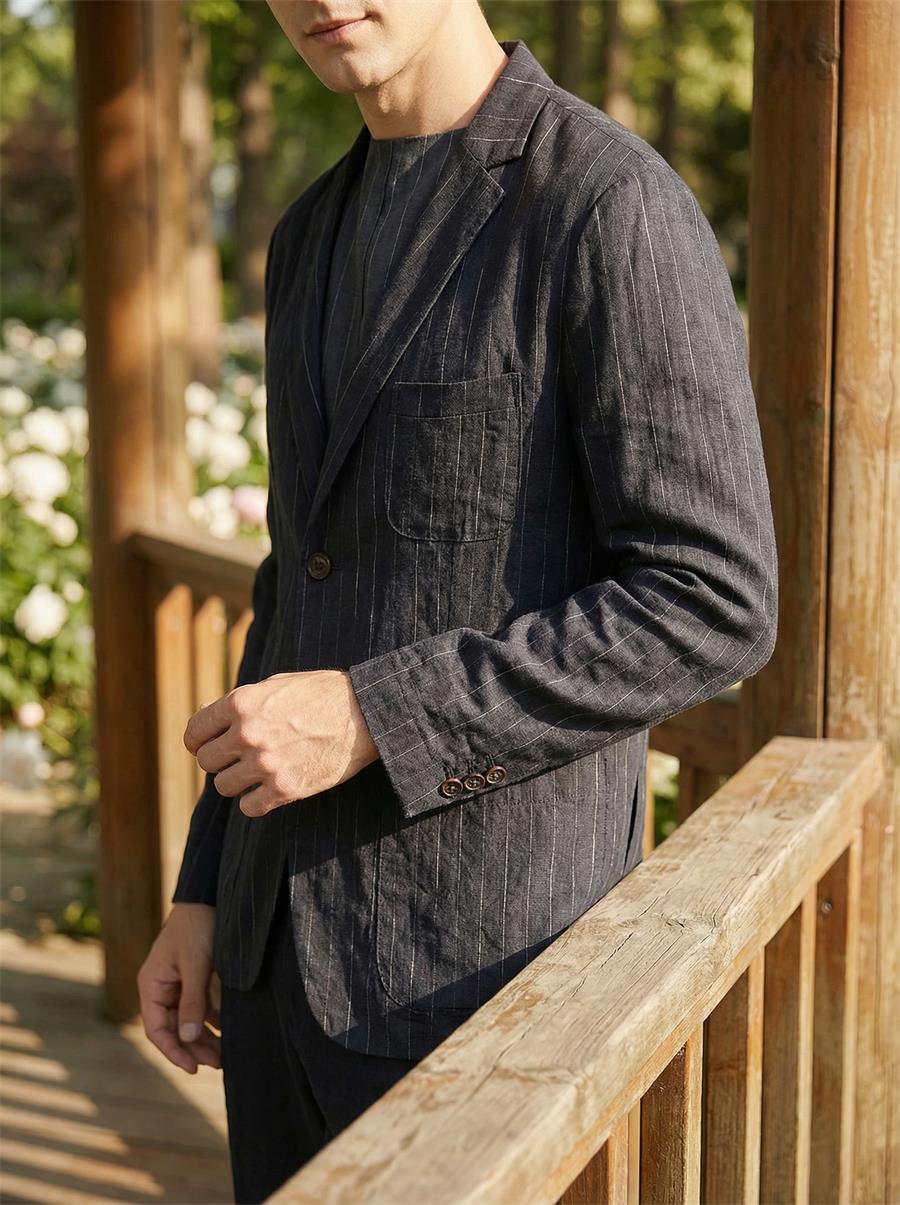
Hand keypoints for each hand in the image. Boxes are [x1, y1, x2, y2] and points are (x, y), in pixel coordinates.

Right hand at [138, 903, 220, 1073]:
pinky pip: (199, 1007)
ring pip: (187, 1020)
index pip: (156, 1029)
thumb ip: (192, 1001)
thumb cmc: (198, 926)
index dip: (174, 1051)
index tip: (194, 1068)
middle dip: (194, 1048)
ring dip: (204, 1038)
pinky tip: (225, 1033)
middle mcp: (160, 987)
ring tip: (224, 1055)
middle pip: (173, 1028)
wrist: (209, 896)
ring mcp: (177, 983)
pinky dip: (211, 1021)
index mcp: (151, 984)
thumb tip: (188, 1037)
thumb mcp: (196, 964)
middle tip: (219, 1064)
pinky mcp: (194, 977)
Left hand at [182, 669, 378, 816]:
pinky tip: (270, 789)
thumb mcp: (275, 685)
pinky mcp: (286, 789)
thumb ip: (238, 704)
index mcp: (241, 703)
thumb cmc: (321, 694)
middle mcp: (248, 734)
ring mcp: (265, 764)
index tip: (207, 746)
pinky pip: (249, 807)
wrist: (366, 712)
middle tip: (239, 758)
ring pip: (224, 786)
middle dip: (221, 761)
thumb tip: (204, 717)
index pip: (195, 732)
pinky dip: (256, 802)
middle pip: (207, 762)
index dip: (199, 741)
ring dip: (238, 782)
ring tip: (258, 773)